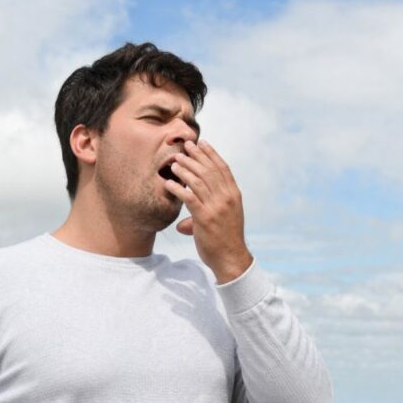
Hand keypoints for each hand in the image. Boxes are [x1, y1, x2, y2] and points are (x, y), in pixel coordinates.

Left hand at [164, 139, 253, 283]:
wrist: (231, 259)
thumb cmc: (226, 240)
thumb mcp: (224, 220)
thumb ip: (206, 214)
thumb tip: (184, 224)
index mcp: (233, 195)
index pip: (222, 168)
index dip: (211, 154)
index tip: (201, 143)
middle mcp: (226, 198)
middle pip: (209, 171)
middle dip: (195, 156)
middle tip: (184, 147)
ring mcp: (216, 207)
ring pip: (198, 181)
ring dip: (185, 169)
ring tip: (174, 162)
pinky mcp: (205, 218)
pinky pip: (189, 198)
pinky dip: (178, 188)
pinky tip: (168, 183)